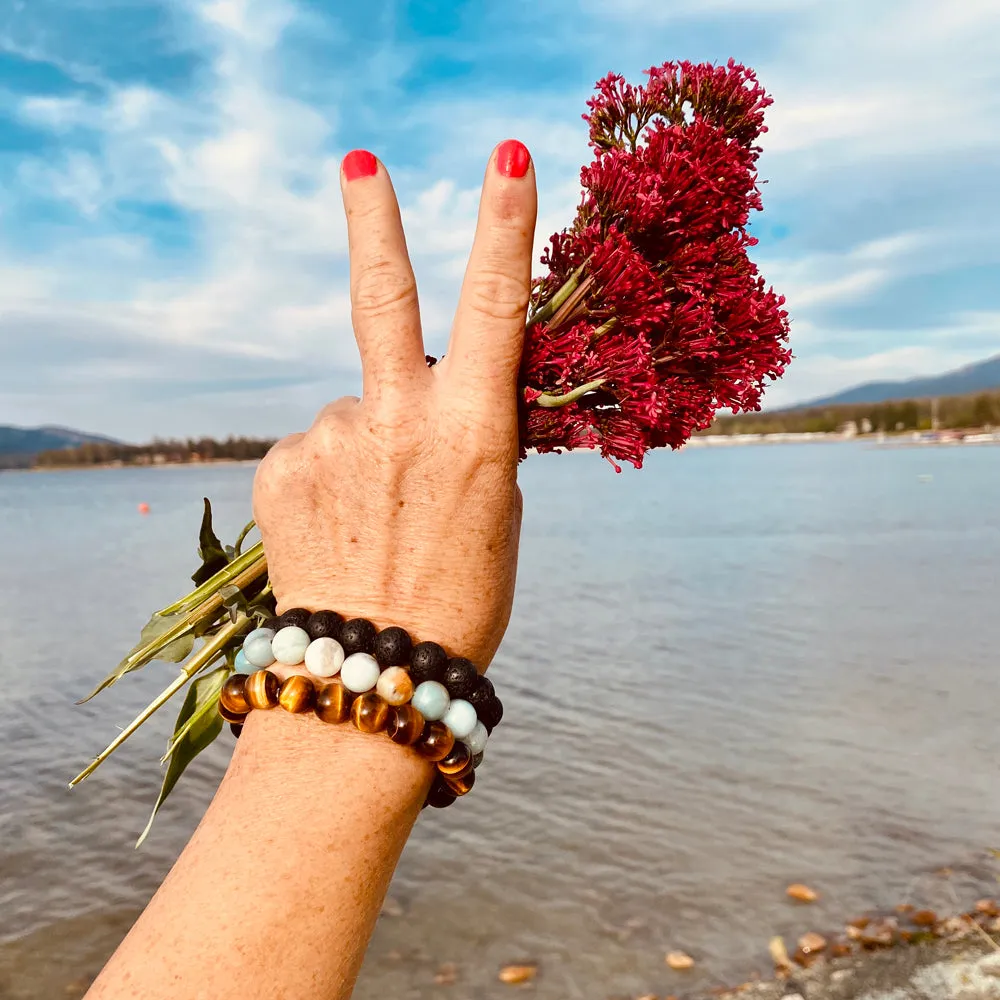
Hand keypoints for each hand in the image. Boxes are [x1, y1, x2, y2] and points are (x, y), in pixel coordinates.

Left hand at [252, 142, 536, 667]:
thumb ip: (471, 441)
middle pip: (382, 298)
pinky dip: (331, 472)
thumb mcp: (495, 513)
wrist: (369, 676)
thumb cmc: (459, 600)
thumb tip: (441, 399)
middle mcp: (396, 422)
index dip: (504, 228)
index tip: (510, 160)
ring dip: (369, 439)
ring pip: (354, 407)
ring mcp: (329, 442)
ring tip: (376, 516)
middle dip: (373, 221)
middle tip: (358, 161)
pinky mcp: (280, 469)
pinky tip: (340, 526)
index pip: (495, 310)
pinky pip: (315, 447)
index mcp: (470, 433)